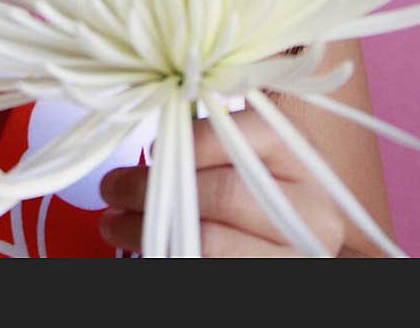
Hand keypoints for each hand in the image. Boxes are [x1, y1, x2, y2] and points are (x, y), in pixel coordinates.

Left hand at [99, 108, 346, 256]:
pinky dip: (171, 256)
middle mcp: (308, 204)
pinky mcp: (278, 281)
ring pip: (214, 246)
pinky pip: (214, 271)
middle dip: (154, 192)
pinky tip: (148, 248)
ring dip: (150, 235)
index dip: (181, 146)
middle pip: (222, 195)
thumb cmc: (264, 179)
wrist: (306, 232)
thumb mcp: (250, 147)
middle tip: (112, 189)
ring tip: (115, 225)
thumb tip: (152, 144)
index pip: (231, 139)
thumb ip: (212, 137)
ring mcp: (298, 252)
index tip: (144, 150)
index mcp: (294, 150)